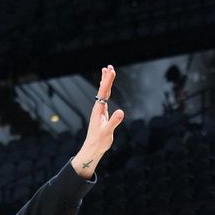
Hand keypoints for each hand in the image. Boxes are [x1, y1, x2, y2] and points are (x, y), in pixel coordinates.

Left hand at [71, 64, 124, 178]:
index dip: (108, 81)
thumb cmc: (99, 140)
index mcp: (99, 110)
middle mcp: (98, 108)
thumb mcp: (107, 131)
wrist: (93, 147)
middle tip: (109, 67)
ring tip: (106, 72)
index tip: (111, 71)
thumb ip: (114, 121)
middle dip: (106, 78)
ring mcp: (100, 110)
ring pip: (103, 93)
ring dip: (105, 83)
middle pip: (102, 90)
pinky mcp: (102, 114)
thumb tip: (121, 111)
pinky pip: (104, 99)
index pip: (103, 92)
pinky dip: (106, 91)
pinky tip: (107, 89)